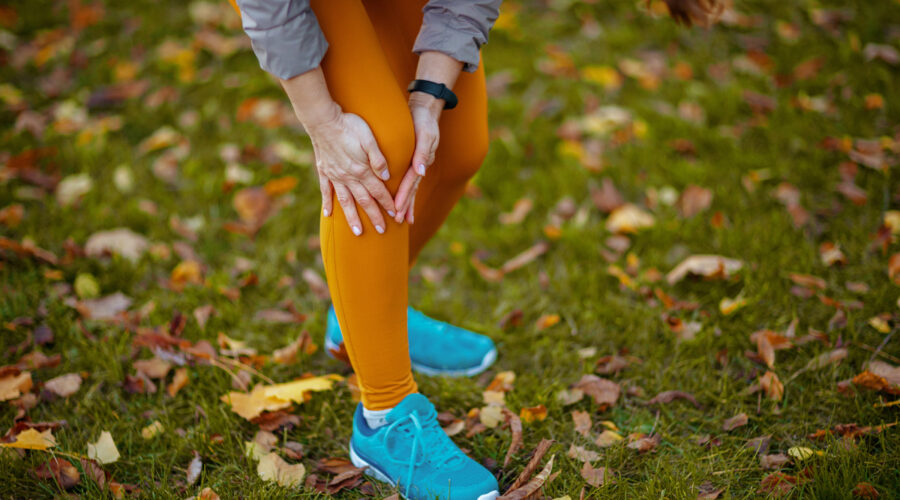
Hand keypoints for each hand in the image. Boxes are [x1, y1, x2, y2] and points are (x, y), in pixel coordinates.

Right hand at [307, 105, 395, 234]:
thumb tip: (387, 176)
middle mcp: (348, 177)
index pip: (378, 191)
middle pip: (364, 201)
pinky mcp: (324, 171)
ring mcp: (335, 176)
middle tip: (382, 231)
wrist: (323, 119)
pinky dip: (327, 204)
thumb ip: (378, 158)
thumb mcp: (369, 138)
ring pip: (345, 202)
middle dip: (374, 216)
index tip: (396, 214)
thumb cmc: (350, 125)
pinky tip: (328, 215)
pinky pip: (326, 191)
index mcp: (362, 170)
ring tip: (358, 232)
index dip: (388, 203)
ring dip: (352, 217)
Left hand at [394, 92, 442, 223]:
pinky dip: (408, 192)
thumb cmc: (424, 120)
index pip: (411, 182)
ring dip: (408, 203)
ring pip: (412, 188)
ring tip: (404, 219)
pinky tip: (404, 201)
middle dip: (405, 205)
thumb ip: (422, 153)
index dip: (404, 196)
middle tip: (398, 221)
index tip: (397, 210)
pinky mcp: (414, 162)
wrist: (425, 109)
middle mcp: (420, 165)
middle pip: (412, 189)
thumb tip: (420, 172)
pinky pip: (410, 180)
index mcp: (421, 160)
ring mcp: (418, 165)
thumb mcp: (425, 134)